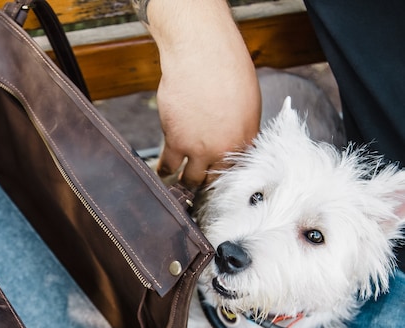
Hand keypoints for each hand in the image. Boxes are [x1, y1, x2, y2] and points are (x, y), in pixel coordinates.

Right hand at [145, 0, 260, 187]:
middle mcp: (224, 149)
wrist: (202, 56)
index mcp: (246, 139)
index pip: (238, 171)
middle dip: (206, 186)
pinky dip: (163, 171)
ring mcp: (199, 148)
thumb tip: (232, 143)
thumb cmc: (227, 70)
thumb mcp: (248, 103)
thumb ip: (240, 129)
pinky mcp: (175, 141)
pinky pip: (167, 165)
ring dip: (184, 183)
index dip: (226, 179)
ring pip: (190, 180)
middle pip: (214, 181)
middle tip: (198, 187)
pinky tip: (162, 172)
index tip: (218, 183)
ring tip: (179, 186)